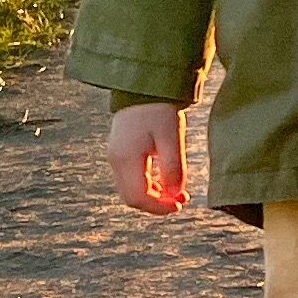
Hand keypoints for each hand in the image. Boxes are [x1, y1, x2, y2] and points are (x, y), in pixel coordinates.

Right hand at [108, 101, 188, 215]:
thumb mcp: (172, 139)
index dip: (158, 207)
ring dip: (154, 197)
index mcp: (126, 158)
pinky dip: (149, 186)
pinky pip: (132, 180)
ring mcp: (116, 157)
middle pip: (131, 198)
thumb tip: (174, 194)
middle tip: (181, 201)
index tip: (179, 205)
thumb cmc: (160, 112)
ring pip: (131, 190)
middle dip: (156, 205)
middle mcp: (116, 160)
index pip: (137, 196)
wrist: (144, 90)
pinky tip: (167, 183)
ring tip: (179, 193)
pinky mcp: (121, 154)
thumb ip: (174, 168)